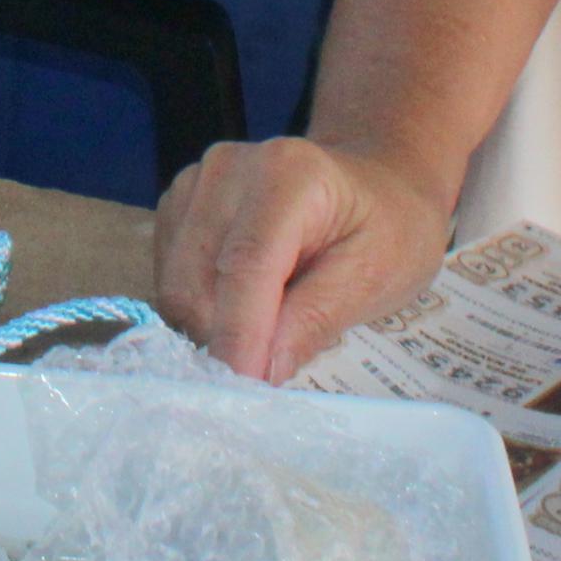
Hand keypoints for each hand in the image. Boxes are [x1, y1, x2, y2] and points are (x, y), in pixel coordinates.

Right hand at [151, 137, 451, 380]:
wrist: (376, 183)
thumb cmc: (390, 228)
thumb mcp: (377, 277)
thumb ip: (317, 319)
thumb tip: (261, 370)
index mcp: (288, 174)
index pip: (245, 265)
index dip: (239, 334)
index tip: (244, 390)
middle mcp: (228, 169)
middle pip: (196, 280)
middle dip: (226, 339)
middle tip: (272, 368)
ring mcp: (196, 182)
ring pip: (175, 285)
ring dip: (212, 327)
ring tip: (269, 328)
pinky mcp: (179, 204)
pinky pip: (170, 276)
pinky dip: (201, 308)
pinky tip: (245, 304)